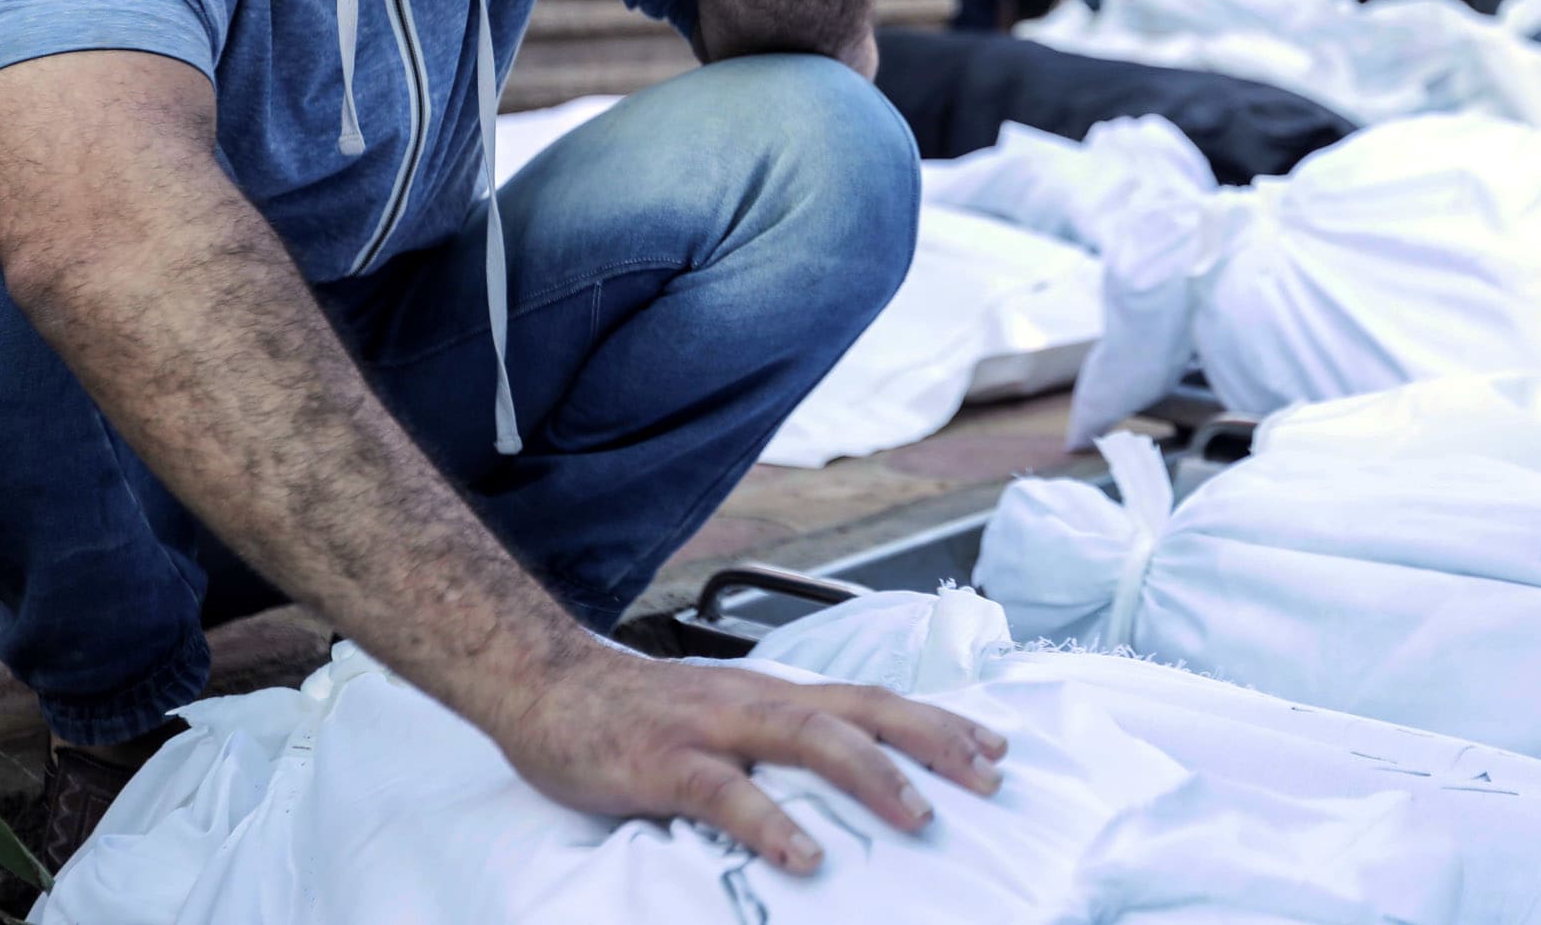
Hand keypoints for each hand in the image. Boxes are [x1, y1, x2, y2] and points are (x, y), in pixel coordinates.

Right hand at [497, 650, 1005, 876]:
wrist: (546, 682)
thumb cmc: (636, 712)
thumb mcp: (720, 718)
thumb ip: (773, 742)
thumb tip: (837, 782)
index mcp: (773, 694)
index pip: (872, 702)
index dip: (935, 723)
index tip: (995, 749)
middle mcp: (756, 701)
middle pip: (862, 712)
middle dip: (932, 742)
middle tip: (988, 777)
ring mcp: (712, 729)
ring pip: (809, 741)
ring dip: (871, 776)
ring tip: (920, 818)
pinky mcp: (665, 762)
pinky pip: (726, 795)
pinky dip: (770, 824)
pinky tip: (804, 858)